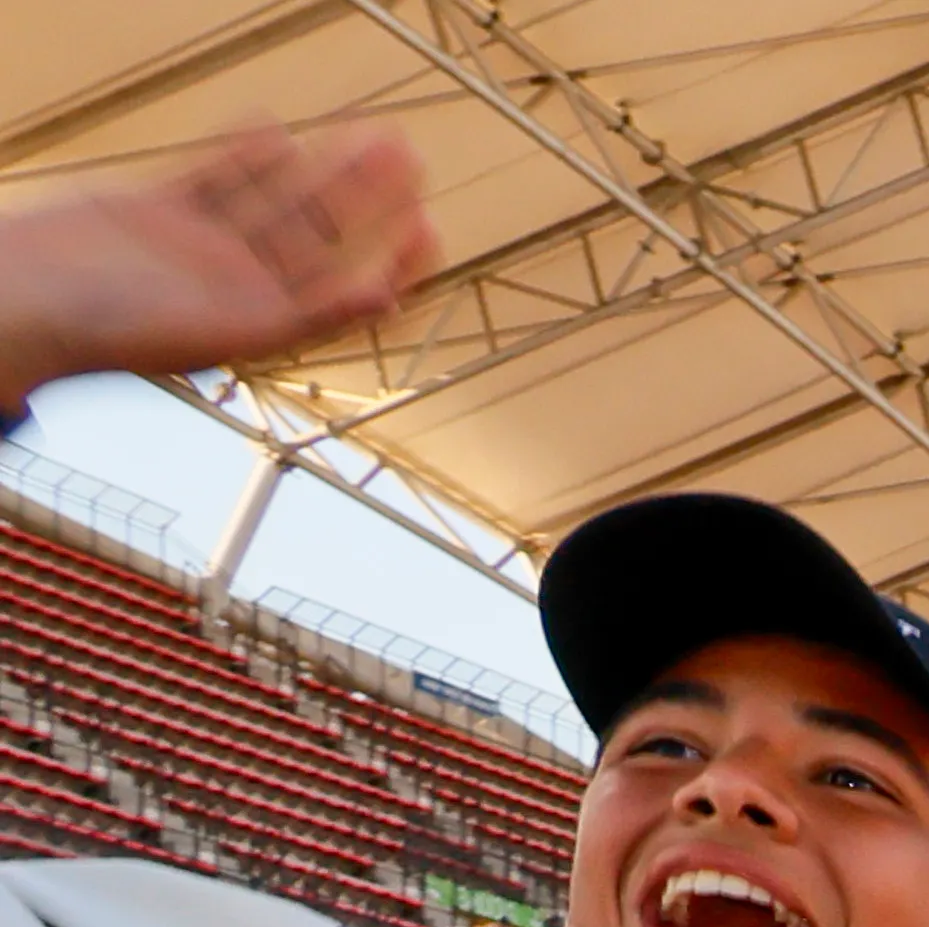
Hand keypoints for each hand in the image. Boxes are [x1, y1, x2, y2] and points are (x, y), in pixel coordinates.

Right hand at [0, 124, 431, 415]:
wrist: (31, 301)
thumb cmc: (115, 333)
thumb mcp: (230, 331)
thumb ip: (311, 316)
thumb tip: (385, 297)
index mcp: (264, 322)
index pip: (347, 289)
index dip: (391, 261)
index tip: (428, 227)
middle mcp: (239, 284)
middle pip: (321, 235)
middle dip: (366, 198)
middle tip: (409, 157)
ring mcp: (200, 245)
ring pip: (276, 200)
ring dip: (322, 168)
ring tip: (367, 136)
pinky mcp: (159, 211)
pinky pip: (215, 178)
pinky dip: (245, 156)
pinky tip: (275, 130)